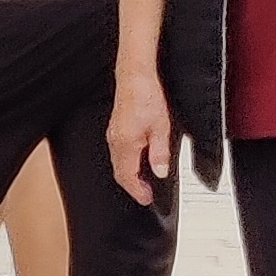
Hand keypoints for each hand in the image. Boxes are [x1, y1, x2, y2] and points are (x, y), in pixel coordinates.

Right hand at [108, 69, 171, 204]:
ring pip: (118, 164)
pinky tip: (137, 161)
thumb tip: (160, 171)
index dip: (138, 191)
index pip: (128, 177)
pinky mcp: (115, 129)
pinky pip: (118, 153)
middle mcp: (115, 142)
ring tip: (144, 181)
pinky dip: (127, 163)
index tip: (147, 199)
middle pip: (120, 173)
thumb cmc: (147, 96)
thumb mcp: (161, 127)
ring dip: (129, 175)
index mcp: (126, 144)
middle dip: (133, 186)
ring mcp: (113, 135)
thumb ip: (160, 153)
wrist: (134, 77)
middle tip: (146, 194)